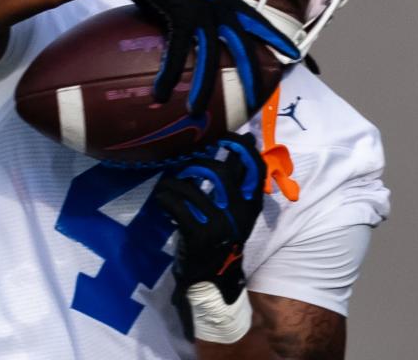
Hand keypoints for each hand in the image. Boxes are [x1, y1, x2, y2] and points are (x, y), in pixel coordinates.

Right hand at [108, 0, 299, 114]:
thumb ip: (201, 11)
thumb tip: (196, 32)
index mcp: (226, 1)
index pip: (258, 22)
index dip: (275, 39)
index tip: (294, 54)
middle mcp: (221, 7)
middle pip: (243, 47)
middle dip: (251, 74)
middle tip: (257, 99)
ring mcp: (203, 12)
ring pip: (210, 57)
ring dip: (202, 87)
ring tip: (195, 110)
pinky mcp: (182, 17)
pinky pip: (178, 53)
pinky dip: (169, 74)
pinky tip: (160, 92)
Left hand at [154, 132, 266, 341]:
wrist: (212, 281)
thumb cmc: (220, 239)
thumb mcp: (236, 214)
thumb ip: (237, 185)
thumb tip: (239, 144)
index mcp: (251, 205)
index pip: (255, 167)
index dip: (242, 147)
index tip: (228, 136)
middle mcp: (239, 212)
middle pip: (219, 170)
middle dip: (196, 162)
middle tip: (185, 164)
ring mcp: (219, 223)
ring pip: (191, 185)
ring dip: (173, 181)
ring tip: (168, 185)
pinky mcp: (198, 234)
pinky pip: (176, 204)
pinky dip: (164, 198)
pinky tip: (162, 200)